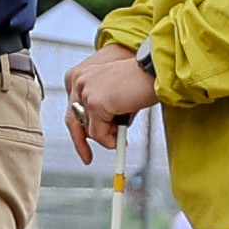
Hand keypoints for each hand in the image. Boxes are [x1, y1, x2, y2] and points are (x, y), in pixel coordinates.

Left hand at [64, 44, 158, 159]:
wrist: (155, 72)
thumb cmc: (141, 81)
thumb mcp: (115, 95)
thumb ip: (103, 110)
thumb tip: (102, 132)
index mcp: (82, 76)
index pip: (72, 108)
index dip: (78, 128)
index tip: (83, 142)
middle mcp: (79, 81)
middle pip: (72, 120)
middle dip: (81, 141)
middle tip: (87, 157)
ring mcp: (86, 92)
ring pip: (88, 129)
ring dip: (105, 136)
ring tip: (120, 134)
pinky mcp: (96, 104)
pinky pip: (97, 134)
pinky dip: (109, 140)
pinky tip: (120, 137)